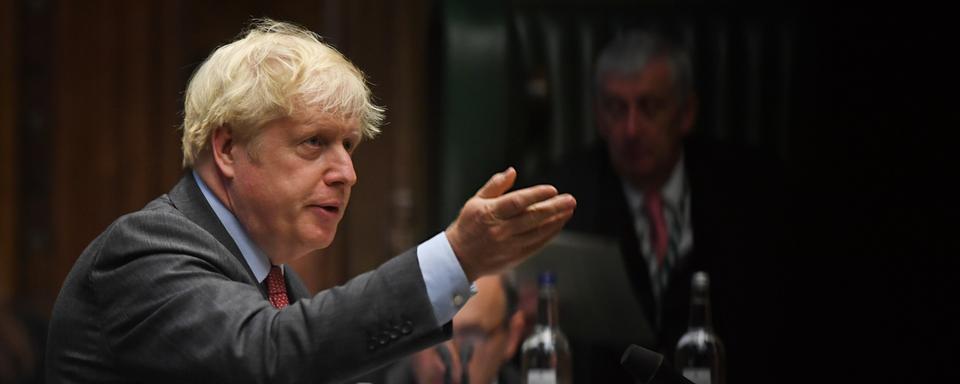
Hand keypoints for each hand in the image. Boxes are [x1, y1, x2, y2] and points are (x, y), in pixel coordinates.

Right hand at [446, 167, 575, 281]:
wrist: (459, 258)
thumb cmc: (468, 226)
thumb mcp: (475, 201)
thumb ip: (495, 186)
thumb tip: (512, 171)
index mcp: (490, 213)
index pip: (517, 202)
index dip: (536, 195)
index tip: (552, 190)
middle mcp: (500, 230)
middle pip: (532, 217)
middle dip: (554, 207)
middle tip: (570, 200)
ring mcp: (508, 245)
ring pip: (538, 232)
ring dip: (556, 221)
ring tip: (568, 210)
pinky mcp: (514, 257)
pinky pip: (537, 245)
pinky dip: (549, 234)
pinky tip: (558, 224)